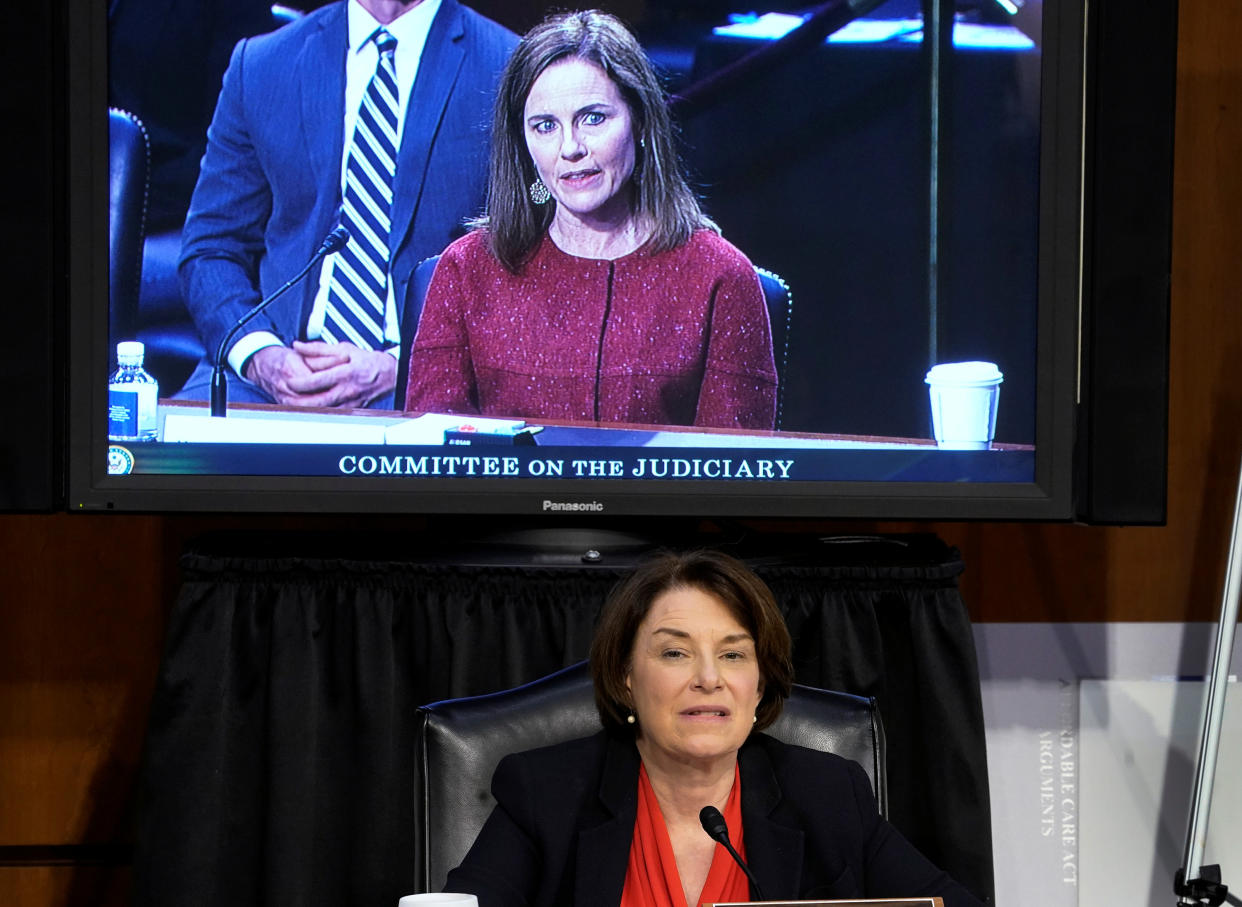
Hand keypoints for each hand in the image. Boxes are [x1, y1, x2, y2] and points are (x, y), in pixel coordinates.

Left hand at [244, 343, 395, 408]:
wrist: (390, 374)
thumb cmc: (367, 361)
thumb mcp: (343, 348)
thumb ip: (318, 348)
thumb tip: (298, 345)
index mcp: (344, 373)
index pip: (316, 381)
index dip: (299, 383)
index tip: (289, 381)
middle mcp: (347, 390)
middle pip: (318, 402)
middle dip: (299, 401)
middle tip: (287, 397)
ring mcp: (351, 402)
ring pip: (325, 411)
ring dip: (307, 409)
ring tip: (294, 404)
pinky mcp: (353, 409)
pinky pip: (333, 414)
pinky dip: (320, 413)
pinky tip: (311, 409)